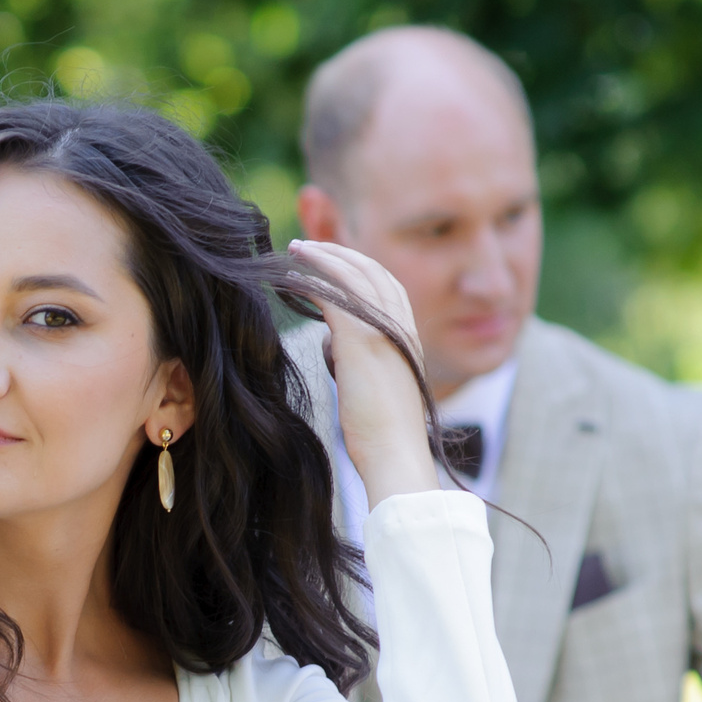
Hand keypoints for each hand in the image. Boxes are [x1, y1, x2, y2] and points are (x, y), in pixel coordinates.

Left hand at [288, 239, 431, 508]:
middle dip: (340, 254)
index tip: (332, 262)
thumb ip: (357, 359)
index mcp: (408, 338)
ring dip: (323, 258)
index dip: (360, 269)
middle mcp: (401, 328)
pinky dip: (314, 280)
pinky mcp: (361, 341)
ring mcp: (384, 331)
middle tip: (307, 247)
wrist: (395, 454)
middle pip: (373, 272)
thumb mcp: (372, 386)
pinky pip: (336, 296)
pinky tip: (293, 277)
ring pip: (354, 277)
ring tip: (296, 251)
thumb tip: (333, 345)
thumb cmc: (381, 434)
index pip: (387, 287)